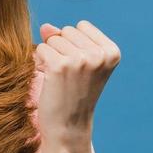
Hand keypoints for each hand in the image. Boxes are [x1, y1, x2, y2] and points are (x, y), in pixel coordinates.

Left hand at [34, 20, 120, 145]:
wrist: (68, 127)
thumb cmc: (73, 93)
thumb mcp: (78, 61)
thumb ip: (64, 38)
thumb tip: (45, 26)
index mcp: (112, 52)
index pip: (82, 26)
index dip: (75, 44)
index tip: (81, 68)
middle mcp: (99, 55)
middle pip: (66, 31)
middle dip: (62, 49)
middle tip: (69, 75)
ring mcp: (80, 60)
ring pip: (52, 39)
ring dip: (51, 56)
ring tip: (61, 78)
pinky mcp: (59, 66)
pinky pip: (41, 49)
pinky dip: (40, 63)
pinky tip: (50, 79)